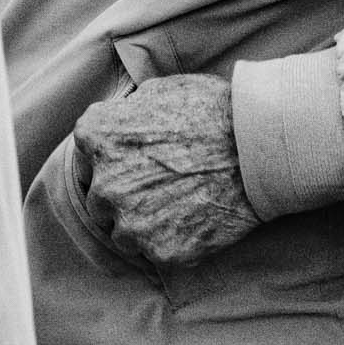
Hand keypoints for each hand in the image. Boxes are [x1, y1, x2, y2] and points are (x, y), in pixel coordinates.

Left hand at [72, 74, 259, 270]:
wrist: (258, 147)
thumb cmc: (213, 110)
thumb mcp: (158, 90)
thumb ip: (126, 112)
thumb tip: (121, 122)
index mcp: (95, 137)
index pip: (85, 161)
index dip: (108, 164)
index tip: (129, 166)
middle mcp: (103, 183)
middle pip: (100, 202)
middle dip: (122, 198)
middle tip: (157, 191)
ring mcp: (131, 222)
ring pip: (123, 235)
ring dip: (142, 227)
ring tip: (178, 210)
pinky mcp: (160, 251)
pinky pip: (155, 254)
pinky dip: (172, 244)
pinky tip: (194, 224)